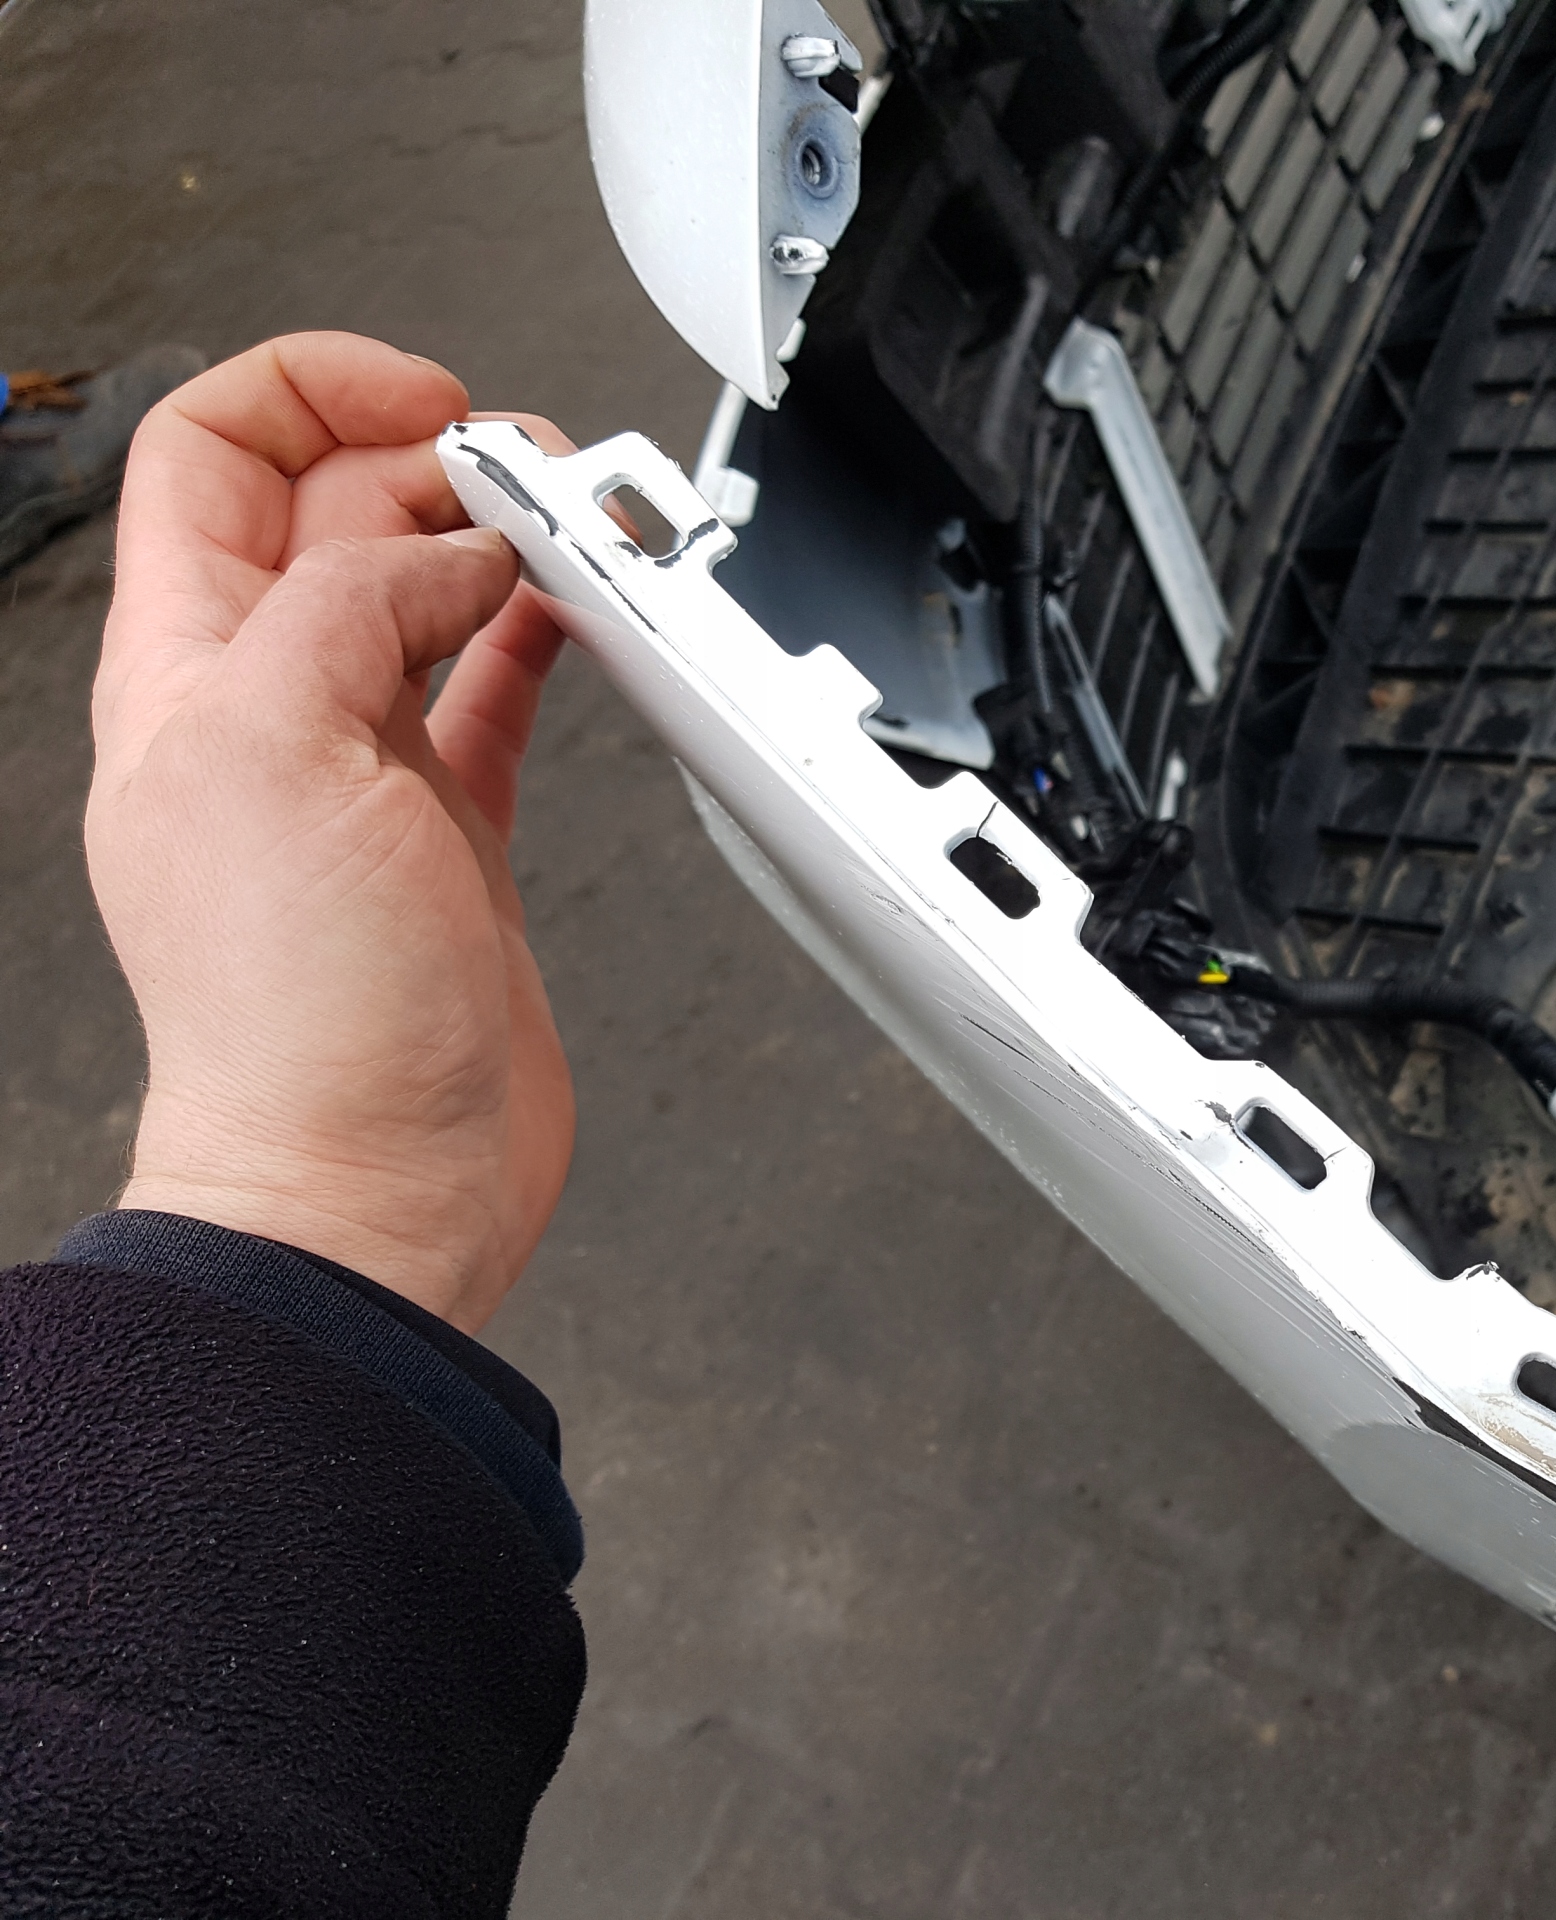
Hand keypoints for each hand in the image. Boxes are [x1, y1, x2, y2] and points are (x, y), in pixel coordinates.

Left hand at [88, 332, 575, 1330]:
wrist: (372, 1180)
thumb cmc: (295, 1015)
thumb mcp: (280, 754)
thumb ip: (357, 613)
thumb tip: (454, 556)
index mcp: (188, 669)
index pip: (215, 458)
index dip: (313, 394)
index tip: (430, 401)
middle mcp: (268, 706)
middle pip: (338, 513)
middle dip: (435, 461)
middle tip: (536, 474)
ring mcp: (363, 768)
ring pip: (426, 596)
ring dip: (499, 544)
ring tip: (575, 530)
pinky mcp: (451, 834)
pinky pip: (494, 694)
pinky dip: (542, 641)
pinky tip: (581, 622)